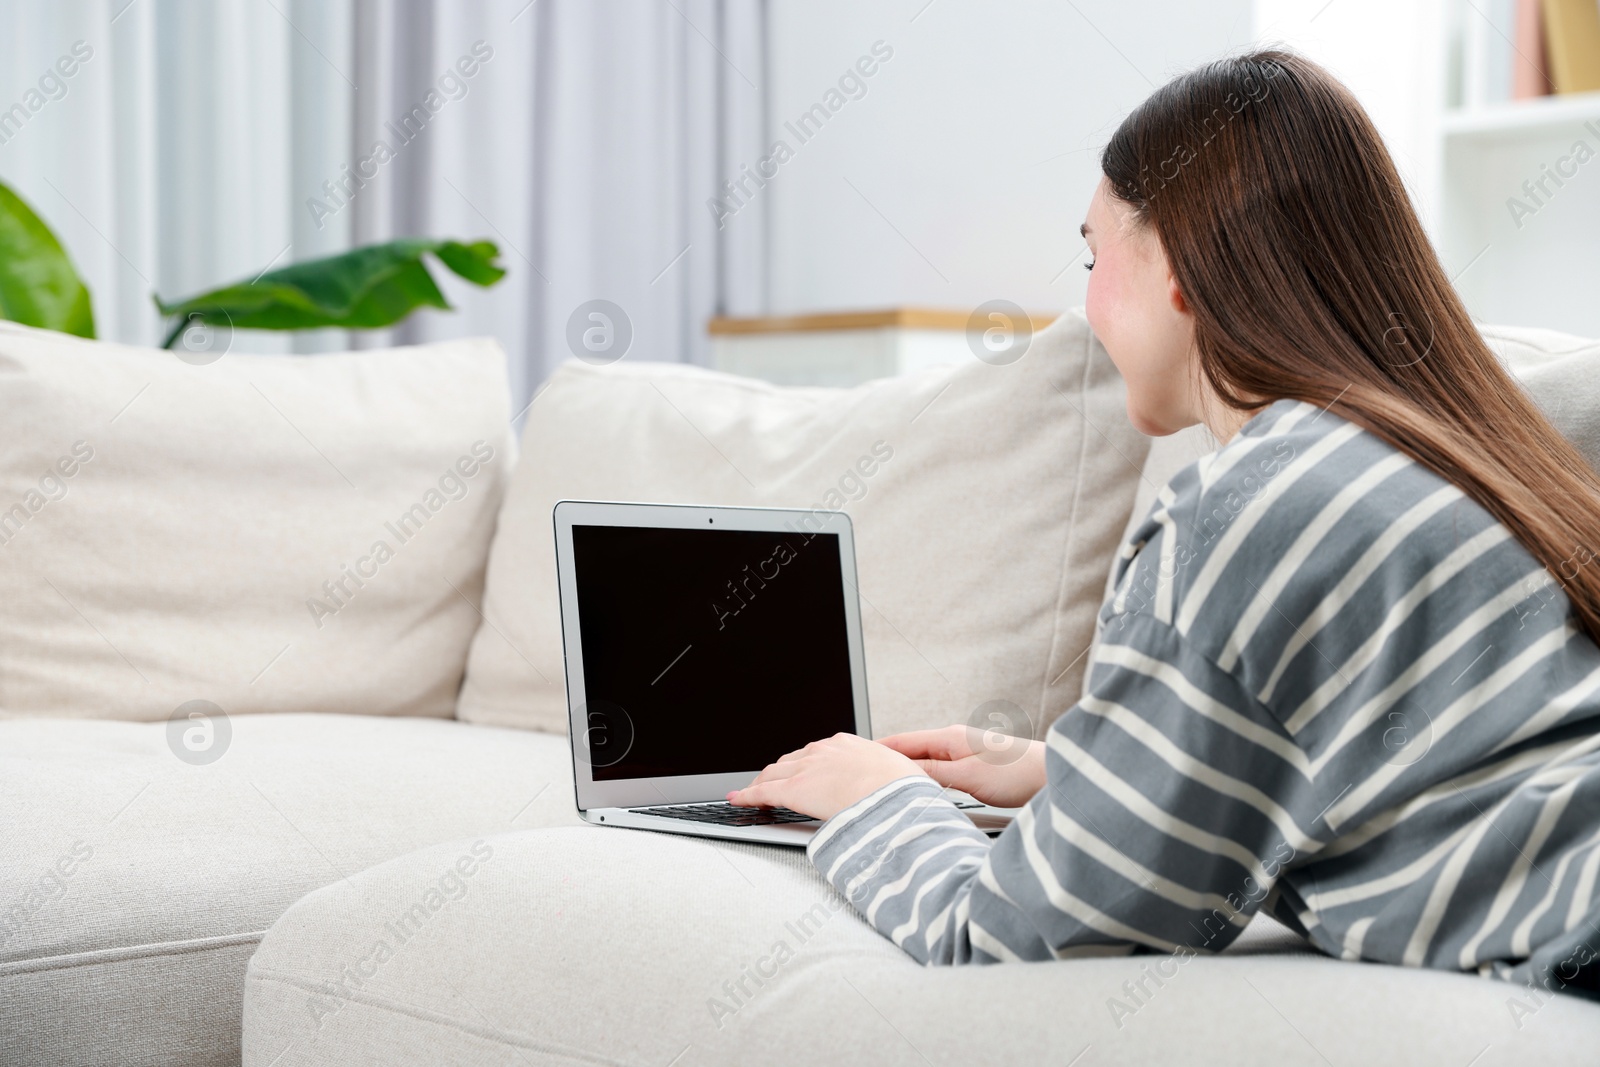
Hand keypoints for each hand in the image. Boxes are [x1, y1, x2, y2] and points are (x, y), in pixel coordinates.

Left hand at [727, 732, 927, 820]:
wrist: (892, 792)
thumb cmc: (902, 788)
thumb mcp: (899, 774)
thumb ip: (887, 779)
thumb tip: (898, 790)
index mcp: (847, 745)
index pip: (816, 754)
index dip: (804, 765)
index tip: (802, 772)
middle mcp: (823, 751)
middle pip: (790, 760)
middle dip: (779, 772)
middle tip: (772, 783)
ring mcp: (806, 768)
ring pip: (773, 773)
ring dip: (761, 783)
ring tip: (751, 792)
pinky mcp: (794, 789)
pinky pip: (763, 792)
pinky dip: (747, 796)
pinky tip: (737, 801)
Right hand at [876, 724, 1045, 808]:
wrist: (1052, 777)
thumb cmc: (1018, 773)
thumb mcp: (968, 777)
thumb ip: (933, 774)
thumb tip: (900, 775)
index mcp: (948, 737)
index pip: (901, 741)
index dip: (874, 751)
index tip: (852, 760)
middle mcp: (953, 741)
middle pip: (909, 753)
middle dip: (886, 765)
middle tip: (861, 779)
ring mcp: (963, 753)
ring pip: (924, 765)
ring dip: (906, 776)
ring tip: (884, 789)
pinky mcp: (973, 768)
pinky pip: (938, 773)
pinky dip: (924, 782)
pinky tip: (919, 794)